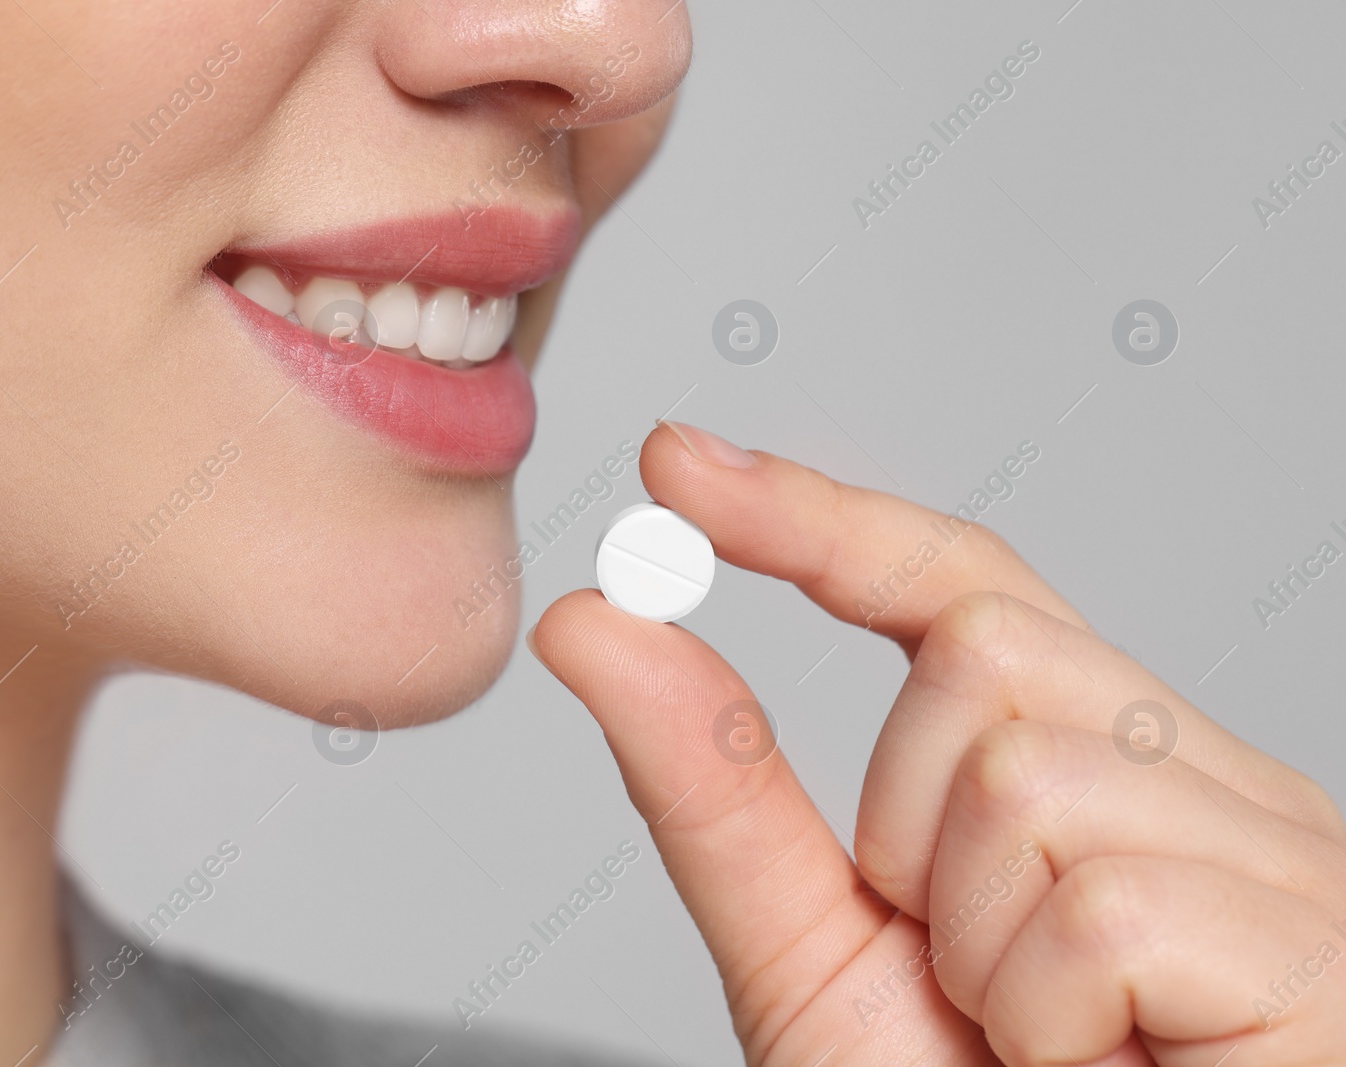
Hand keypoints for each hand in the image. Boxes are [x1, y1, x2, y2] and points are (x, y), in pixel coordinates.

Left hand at [530, 422, 1345, 1065]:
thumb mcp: (814, 953)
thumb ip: (718, 787)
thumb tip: (597, 622)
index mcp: (1099, 774)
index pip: (961, 587)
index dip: (816, 519)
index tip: (677, 465)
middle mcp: (1204, 785)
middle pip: (982, 650)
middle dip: (904, 824)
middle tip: (968, 977)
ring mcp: (1280, 857)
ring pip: (1023, 772)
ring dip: (974, 944)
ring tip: (1044, 1046)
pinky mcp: (1316, 946)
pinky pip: (1096, 901)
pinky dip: (1045, 1014)